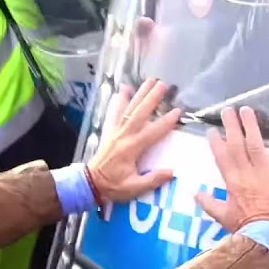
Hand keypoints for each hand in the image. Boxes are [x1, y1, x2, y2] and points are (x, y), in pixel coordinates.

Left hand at [86, 78, 180, 202]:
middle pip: (140, 113)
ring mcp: (116, 131)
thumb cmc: (113, 186)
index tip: (178, 111)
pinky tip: (125, 88)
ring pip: (130, 108)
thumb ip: (152, 180)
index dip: (166, 121)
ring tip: (150, 80)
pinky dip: (120, 99)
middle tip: (164, 84)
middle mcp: (124, 135)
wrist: (90, 183)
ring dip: (140, 93)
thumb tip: (172, 171)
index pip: (153, 132)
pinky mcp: (110, 130)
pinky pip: (115, 112)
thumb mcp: (134, 188)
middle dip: (152, 98)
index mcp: (132, 148)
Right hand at [196, 107, 268, 235]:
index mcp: (232, 181)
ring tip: (246, 110)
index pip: (221, 156)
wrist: (268, 235)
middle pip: (236, 144)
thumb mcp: (223, 217)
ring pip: (255, 143)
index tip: (212, 130)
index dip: (216, 142)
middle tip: (227, 110)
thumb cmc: (246, 227)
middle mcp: (246, 172)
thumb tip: (195, 194)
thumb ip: (209, 204)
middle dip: (231, 126)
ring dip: (250, 125)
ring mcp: (265, 171)